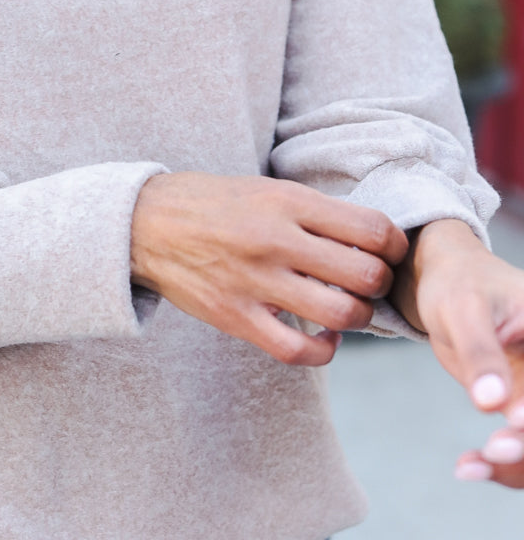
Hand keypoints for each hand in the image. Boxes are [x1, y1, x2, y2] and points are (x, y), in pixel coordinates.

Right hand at [130, 173, 406, 366]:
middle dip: (379, 283)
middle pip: (364, 274)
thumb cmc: (213, 204)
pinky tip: (323, 337)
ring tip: (348, 308)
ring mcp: (255, 282)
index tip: (388, 252)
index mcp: (287, 202)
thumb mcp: (267, 189)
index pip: (371, 228)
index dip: (394, 245)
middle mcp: (275, 240)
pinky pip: (298, 350)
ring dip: (357, 317)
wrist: (145, 224)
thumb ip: (315, 212)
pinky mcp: (236, 317)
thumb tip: (372, 238)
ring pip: (340, 314)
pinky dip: (324, 350)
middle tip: (369, 283)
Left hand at [393, 218, 523, 488]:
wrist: (449, 284)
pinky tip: (468, 466)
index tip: (516, 423)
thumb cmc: (459, 285)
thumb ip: (480, 352)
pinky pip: (523, 448)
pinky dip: (504, 466)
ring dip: (517, 465)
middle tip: (494, 450)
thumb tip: (492, 402)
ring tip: (471, 464)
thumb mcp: (463, 308)